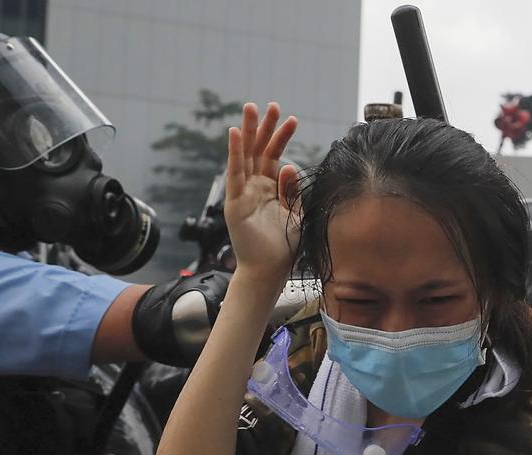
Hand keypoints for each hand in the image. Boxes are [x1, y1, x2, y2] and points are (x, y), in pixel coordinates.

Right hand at [224, 102, 299, 285]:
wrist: (270, 270)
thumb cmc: (284, 247)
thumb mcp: (297, 214)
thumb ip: (293, 191)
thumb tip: (289, 165)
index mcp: (271, 189)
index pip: (275, 156)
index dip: (282, 137)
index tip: (292, 119)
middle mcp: (255, 188)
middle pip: (259, 150)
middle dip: (264, 127)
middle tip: (270, 105)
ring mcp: (243, 193)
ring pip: (245, 156)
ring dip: (247, 132)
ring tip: (250, 108)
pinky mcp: (234, 203)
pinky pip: (234, 174)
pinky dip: (234, 153)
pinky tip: (235, 134)